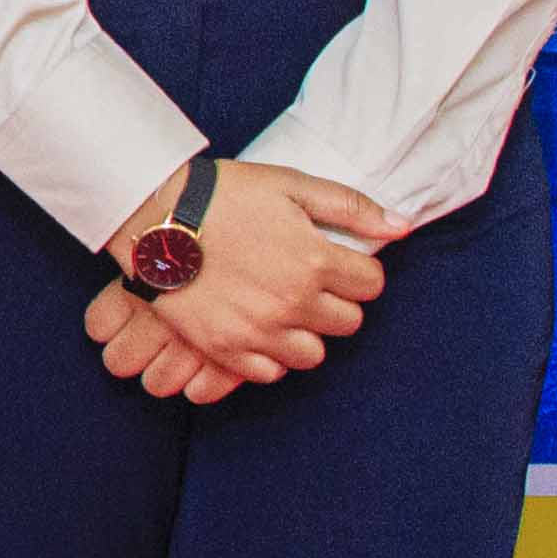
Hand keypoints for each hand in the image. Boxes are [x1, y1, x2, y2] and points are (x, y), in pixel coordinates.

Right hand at [76, 159, 390, 402]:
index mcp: (315, 260)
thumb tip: (402, 228)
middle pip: (348, 323)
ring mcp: (259, 331)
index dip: (358, 272)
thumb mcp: (291, 185)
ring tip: (282, 308)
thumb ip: (351, 207)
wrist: (154, 219)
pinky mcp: (226, 349)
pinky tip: (256, 328)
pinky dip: (269, 356)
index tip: (336, 263)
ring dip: (305, 333)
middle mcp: (294, 302)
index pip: (372, 285)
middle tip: (308, 284)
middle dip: (335, 303)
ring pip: (313, 355)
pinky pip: (269, 373)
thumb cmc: (223, 195)